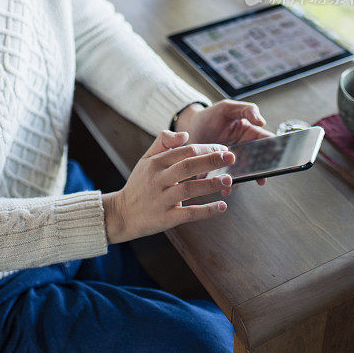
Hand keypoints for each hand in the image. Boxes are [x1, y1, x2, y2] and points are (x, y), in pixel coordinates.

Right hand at [102, 129, 235, 243]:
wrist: (122, 214)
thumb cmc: (139, 184)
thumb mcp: (146, 159)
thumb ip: (163, 142)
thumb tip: (186, 134)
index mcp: (155, 163)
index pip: (184, 151)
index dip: (205, 148)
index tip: (223, 149)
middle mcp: (158, 180)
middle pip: (187, 166)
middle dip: (211, 160)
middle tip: (231, 157)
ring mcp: (161, 200)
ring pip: (189, 189)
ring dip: (210, 184)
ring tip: (228, 180)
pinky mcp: (166, 218)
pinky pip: (188, 214)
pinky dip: (206, 210)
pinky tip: (221, 207)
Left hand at [176, 99, 273, 185]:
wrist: (191, 126)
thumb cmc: (210, 115)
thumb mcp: (228, 108)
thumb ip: (246, 110)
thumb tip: (262, 121)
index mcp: (249, 133)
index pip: (266, 141)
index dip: (273, 149)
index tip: (275, 158)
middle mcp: (244, 148)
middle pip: (257, 162)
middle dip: (259, 171)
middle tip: (260, 178)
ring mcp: (232, 160)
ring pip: (243, 173)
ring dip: (242, 180)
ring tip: (237, 183)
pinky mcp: (220, 169)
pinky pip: (227, 179)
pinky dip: (226, 185)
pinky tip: (224, 189)